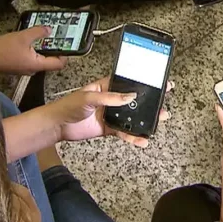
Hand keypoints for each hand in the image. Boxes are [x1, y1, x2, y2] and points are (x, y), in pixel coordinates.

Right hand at [0, 26, 66, 73]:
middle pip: (50, 61)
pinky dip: (34, 50)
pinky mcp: (19, 66)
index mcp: (37, 65)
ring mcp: (25, 68)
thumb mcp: (23, 36)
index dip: (66, 55)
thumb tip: (49, 30)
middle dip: (54, 49)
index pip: (58, 64)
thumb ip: (38, 32)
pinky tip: (30, 41)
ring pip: (40, 59)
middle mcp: (33, 69)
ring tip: (44, 36)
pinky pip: (31, 58)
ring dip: (43, 48)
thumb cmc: (2, 50)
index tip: (68, 45)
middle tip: (56, 37)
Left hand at [55, 77, 172, 147]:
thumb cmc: (68, 105)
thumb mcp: (89, 97)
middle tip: (165, 100)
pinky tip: (142, 140)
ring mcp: (111, 114)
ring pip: (132, 116)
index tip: (158, 81)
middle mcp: (111, 100)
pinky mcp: (108, 129)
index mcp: (106, 86)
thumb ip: (111, 98)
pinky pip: (124, 132)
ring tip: (160, 119)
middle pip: (134, 100)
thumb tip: (130, 96)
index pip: (128, 82)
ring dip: (146, 119)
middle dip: (150, 101)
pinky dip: (133, 136)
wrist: (58, 126)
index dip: (143, 82)